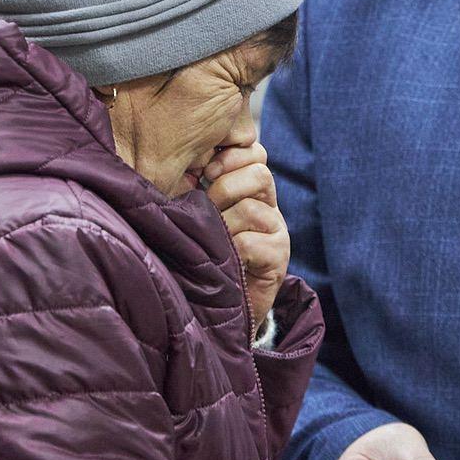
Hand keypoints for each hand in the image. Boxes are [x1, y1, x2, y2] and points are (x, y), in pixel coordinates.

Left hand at [204, 143, 287, 326]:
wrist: (218, 306)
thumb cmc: (200, 254)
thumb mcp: (196, 214)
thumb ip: (195, 187)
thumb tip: (179, 164)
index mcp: (249, 189)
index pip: (254, 153)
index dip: (230, 156)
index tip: (205, 170)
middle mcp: (267, 205)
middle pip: (258, 173)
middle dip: (225, 187)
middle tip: (209, 208)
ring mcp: (276, 229)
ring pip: (251, 208)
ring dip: (224, 223)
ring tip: (214, 240)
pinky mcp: (279, 256)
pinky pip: (251, 242)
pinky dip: (232, 250)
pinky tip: (226, 259)